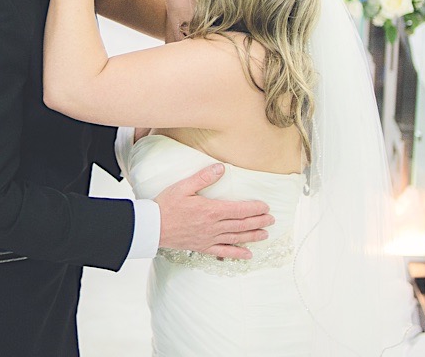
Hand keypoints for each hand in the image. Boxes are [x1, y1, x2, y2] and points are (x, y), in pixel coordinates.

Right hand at [155, 163, 273, 259]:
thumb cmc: (166, 205)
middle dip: (258, 222)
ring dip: (252, 236)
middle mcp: (213, 226)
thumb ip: (203, 178)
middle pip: (241, 224)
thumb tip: (221, 168)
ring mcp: (209, 238)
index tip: (266, 207)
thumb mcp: (183, 187)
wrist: (152, 227)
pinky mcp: (203, 246)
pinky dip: (237, 253)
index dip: (254, 208)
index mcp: (211, 210)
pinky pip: (223, 252)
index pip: (239, 209)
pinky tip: (247, 255)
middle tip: (271, 220)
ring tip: (265, 235)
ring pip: (236, 238)